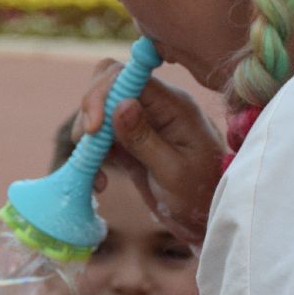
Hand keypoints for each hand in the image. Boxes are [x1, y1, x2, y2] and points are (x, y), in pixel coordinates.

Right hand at [75, 60, 226, 243]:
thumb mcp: (174, 171)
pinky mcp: (130, 142)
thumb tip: (121, 104)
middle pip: (110, 84)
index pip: (130, 77)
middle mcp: (156, 107)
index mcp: (173, 106)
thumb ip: (146, 138)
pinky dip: (91, 156)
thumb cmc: (200, 195)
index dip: (103, 94)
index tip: (94, 129)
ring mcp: (142, 123)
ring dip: (88, 138)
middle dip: (90, 111)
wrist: (207, 217)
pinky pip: (101, 138)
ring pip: (100, 110)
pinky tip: (98, 182)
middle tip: (86, 144)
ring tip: (92, 171)